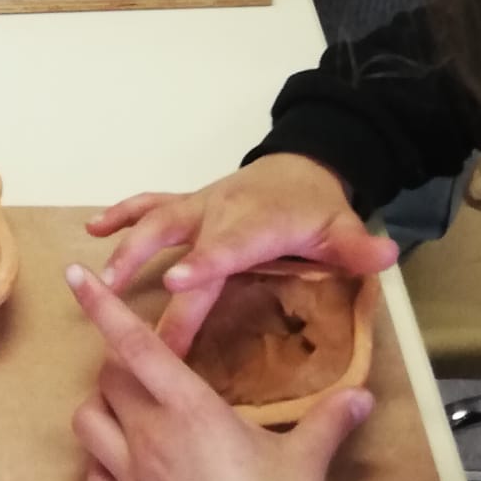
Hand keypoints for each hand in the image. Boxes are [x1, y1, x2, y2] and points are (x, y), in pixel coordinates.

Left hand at [67, 264, 371, 480]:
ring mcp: (132, 478)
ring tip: (128, 408)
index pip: (135, 345)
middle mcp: (151, 438)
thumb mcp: (304, 465)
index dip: (103, 306)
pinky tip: (122, 463)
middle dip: (118, 361)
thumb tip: (362, 396)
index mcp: (191, 411)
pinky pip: (90, 476)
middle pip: (107, 377)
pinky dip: (98, 462)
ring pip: (86, 421)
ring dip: (100, 409)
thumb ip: (327, 422)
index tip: (75, 275)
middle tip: (145, 364)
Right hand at [86, 156, 397, 357]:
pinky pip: (148, 203)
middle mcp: (220, 211)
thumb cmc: (317, 208)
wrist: (301, 165)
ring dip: (126, 245)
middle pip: (182, 242)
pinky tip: (92, 228)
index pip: (228, 247)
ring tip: (100, 277)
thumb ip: (359, 247)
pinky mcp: (187, 202)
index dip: (202, 265)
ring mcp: (199, 204)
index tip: (175, 284)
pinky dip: (120, 212)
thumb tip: (388, 255)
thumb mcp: (343, 227)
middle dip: (152, 272)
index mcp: (257, 223)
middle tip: (125, 315)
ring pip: (155, 219)